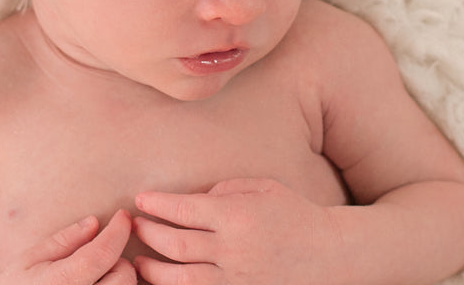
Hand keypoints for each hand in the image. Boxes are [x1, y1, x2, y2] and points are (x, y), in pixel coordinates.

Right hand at [0, 209, 135, 284]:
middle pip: (124, 276)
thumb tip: (94, 223)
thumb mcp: (28, 261)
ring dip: (118, 281)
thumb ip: (63, 241)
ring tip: (97, 277)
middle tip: (100, 257)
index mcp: (62, 283)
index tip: (123, 215)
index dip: (118, 229)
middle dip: (117, 261)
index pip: (103, 253)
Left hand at [133, 178, 338, 284]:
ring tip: (137, 262)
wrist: (330, 254)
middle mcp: (232, 250)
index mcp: (236, 216)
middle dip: (148, 234)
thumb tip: (194, 200)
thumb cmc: (294, 213)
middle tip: (132, 225)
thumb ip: (224, 190)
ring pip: (181, 279)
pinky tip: (163, 284)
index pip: (184, 210)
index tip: (140, 199)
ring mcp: (236, 279)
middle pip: (175, 246)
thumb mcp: (261, 188)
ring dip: (153, 271)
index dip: (157, 204)